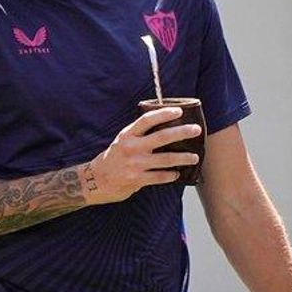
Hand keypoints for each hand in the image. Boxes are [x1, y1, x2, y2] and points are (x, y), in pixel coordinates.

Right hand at [84, 107, 202, 203]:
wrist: (95, 180)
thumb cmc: (113, 158)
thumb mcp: (122, 141)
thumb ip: (139, 135)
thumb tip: (164, 127)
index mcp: (127, 135)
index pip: (147, 119)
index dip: (164, 114)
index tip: (179, 111)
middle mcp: (131, 147)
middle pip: (162, 137)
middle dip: (182, 132)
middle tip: (196, 130)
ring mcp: (135, 164)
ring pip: (166, 159)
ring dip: (183, 158)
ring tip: (195, 157)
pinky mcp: (137, 179)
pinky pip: (160, 177)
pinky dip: (171, 175)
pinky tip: (177, 174)